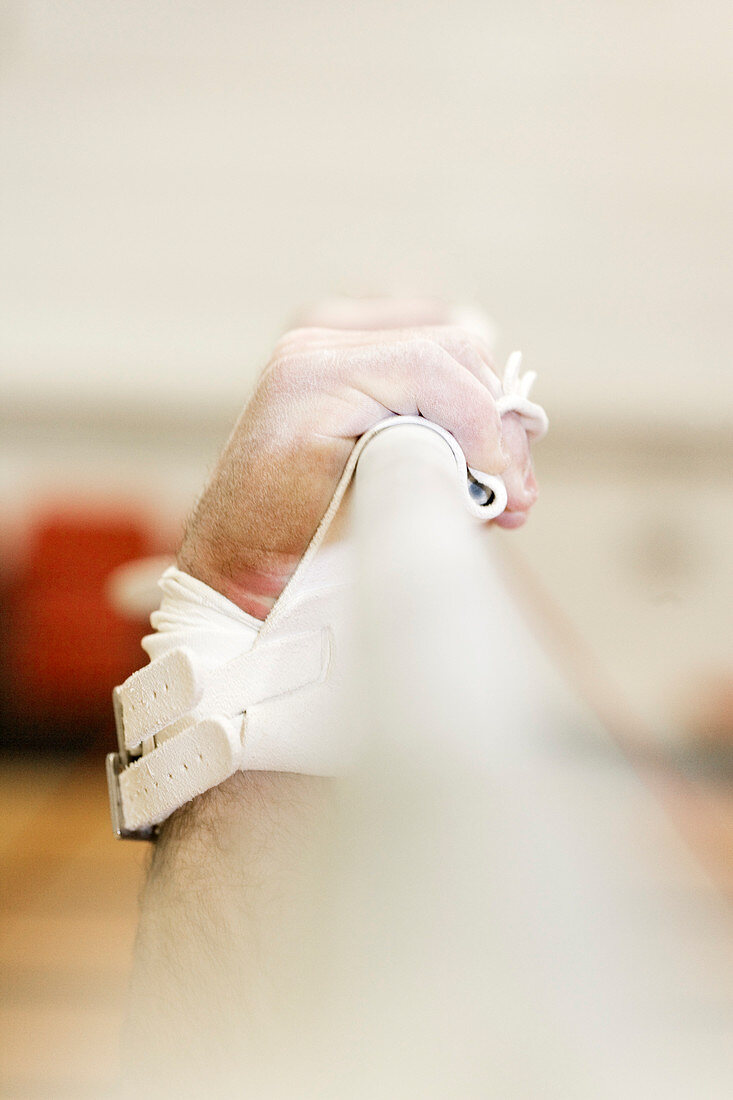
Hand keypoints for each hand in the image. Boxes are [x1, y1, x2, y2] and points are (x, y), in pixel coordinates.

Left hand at [177, 306, 540, 618]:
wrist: (238, 553)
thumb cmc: (285, 549)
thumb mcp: (360, 519)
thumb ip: (430, 479)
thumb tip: (505, 477)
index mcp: (312, 376)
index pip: (432, 366)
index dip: (487, 425)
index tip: (508, 488)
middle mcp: (318, 345)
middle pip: (453, 352)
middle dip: (497, 427)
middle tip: (516, 497)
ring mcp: (332, 343)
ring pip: (452, 354)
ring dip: (486, 420)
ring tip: (498, 487)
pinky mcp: (350, 356)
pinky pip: (432, 357)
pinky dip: (462, 402)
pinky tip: (469, 450)